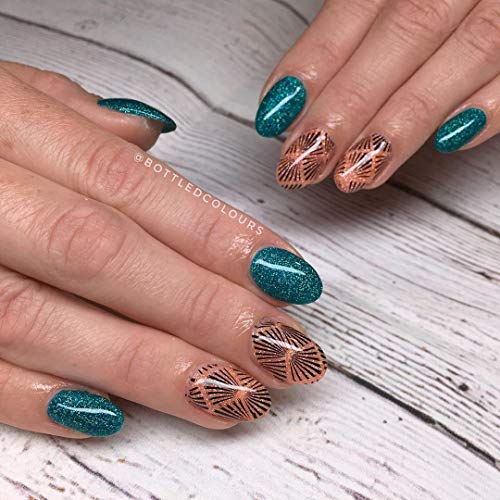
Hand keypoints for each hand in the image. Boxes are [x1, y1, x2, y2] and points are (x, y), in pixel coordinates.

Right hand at [0, 62, 325, 437]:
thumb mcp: (4, 96)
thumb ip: (78, 125)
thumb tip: (148, 140)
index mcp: (10, 126)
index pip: (138, 188)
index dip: (221, 238)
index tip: (289, 281)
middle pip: (111, 256)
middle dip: (208, 311)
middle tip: (287, 354)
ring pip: (50, 320)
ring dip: (152, 368)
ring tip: (236, 397)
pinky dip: (40, 394)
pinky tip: (116, 416)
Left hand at [255, 0, 499, 191]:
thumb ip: (360, 26)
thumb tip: (303, 96)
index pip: (353, 10)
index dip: (311, 65)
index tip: (275, 116)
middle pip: (402, 35)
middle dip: (347, 108)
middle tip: (304, 163)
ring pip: (465, 52)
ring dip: (404, 122)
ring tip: (355, 174)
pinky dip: (491, 105)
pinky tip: (449, 141)